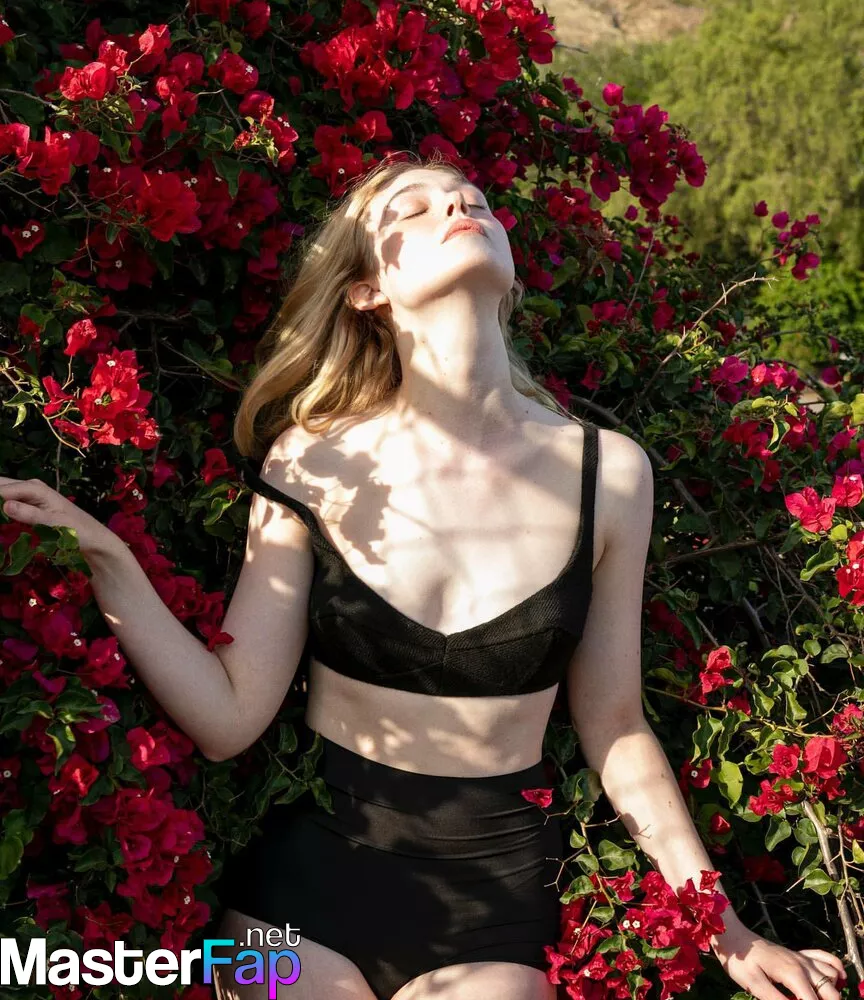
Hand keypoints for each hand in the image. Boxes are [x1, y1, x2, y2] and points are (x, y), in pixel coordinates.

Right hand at [0, 475, 122, 558]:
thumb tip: (6, 505)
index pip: (1, 489)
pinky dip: (1, 508)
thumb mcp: (54, 524)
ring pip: (2, 492)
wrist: (93, 538)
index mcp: (34, 487)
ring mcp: (28, 495)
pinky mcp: (28, 505)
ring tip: (2, 522)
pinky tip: (4, 519)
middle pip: (0, 486)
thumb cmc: (78, 530)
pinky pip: (7, 501)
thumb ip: (30, 515)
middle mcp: (29, 486)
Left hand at [712, 923, 846, 999]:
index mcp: (793, 974)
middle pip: (831, 992)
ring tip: (816, 999)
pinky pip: (826, 958)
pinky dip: (835, 970)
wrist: (734, 937)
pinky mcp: (799, 955)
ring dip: (831, 992)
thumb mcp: (754, 985)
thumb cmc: (740, 962)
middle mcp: (803, 965)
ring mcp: (802, 958)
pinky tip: (833, 981)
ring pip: (832, 975)